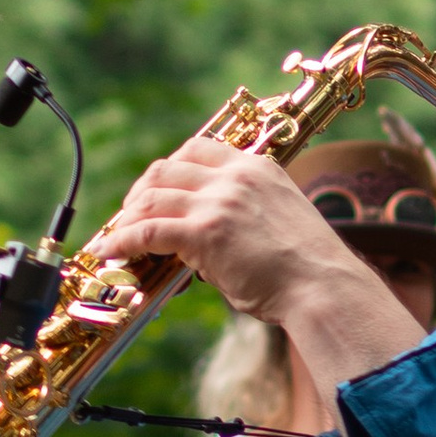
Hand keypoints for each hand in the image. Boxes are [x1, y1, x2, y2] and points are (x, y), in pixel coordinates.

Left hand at [96, 132, 357, 313]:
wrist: (324, 288)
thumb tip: (202, 240)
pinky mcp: (204, 232)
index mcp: (256, 167)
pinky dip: (123, 240)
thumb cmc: (306, 269)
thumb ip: (240, 215)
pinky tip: (112, 252)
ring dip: (127, 217)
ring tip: (117, 237)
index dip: (169, 168)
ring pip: (152, 196)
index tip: (156, 189)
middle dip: (140, 191)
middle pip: (166, 167)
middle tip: (129, 215)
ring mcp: (218, 202)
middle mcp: (235, 177)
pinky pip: (148, 230)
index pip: (198, 148)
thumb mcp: (276, 220)